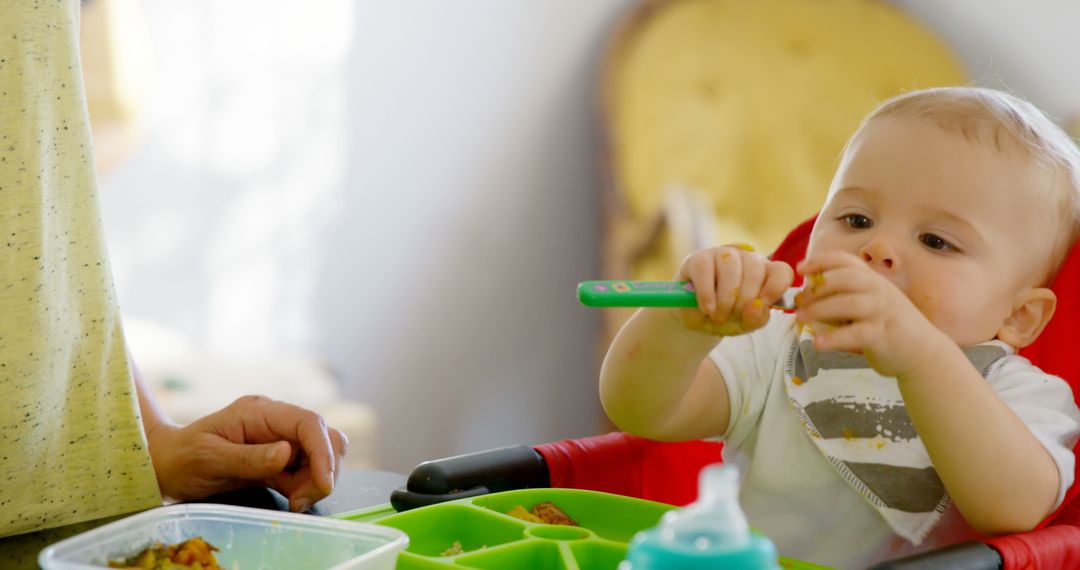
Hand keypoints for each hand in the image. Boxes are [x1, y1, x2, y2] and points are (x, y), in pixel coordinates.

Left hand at [146, 395, 347, 512]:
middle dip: (323, 469)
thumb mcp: (209, 458)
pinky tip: (291, 500)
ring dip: (315, 481)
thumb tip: (288, 454)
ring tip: (294, 502)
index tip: (324, 482)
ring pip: (321, 456)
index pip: (307, 422)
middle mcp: (276, 421)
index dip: (323, 451)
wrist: (168, 465)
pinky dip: (307, 487)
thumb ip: (249, 457)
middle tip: (301, 499)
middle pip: (324, 437)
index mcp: (260, 412)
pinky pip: (308, 471)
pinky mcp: (281, 459)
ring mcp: (280, 439)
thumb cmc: (182, 458)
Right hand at [674, 245, 793, 335]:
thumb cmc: (724, 316)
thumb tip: (757, 306)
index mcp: (766, 273)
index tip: (763, 304)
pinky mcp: (699, 257)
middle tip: (729, 319)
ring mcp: (723, 254)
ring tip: (717, 317)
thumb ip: (755, 318)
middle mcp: (748, 258)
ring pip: (731, 268)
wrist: (693, 316)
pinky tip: (707, 308)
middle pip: (755, 271)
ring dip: (725, 298)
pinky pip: (705, 270)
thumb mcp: (742, 324)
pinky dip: (707, 293)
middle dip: (743, 301)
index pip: (782, 271)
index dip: (776, 288)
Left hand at [795, 251, 945, 377]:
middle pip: (843, 279)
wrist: (922, 350)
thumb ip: (844, 294)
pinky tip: (817, 343)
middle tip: (798, 301)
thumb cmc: (887, 324)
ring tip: (800, 319)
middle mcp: (878, 290)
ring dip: (820, 310)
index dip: (821, 260)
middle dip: (816, 288)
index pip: (845, 260)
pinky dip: (833, 338)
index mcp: (872, 279)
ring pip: (847, 304)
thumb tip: (806, 292)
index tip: (801, 268)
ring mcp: (882, 311)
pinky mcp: (883, 335)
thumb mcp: (869, 301)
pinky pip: (855, 334)